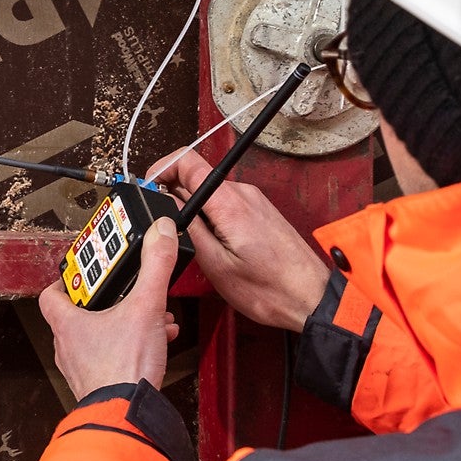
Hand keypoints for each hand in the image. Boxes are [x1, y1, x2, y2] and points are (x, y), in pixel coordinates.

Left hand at [38, 218, 181, 398]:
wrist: (128, 415)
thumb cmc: (123, 368)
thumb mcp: (145, 307)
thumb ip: (154, 267)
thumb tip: (159, 233)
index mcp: (68, 323)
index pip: (52, 294)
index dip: (65, 280)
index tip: (84, 271)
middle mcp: (68, 347)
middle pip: (80, 315)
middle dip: (108, 302)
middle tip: (126, 292)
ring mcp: (82, 369)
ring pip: (99, 337)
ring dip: (123, 324)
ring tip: (149, 317)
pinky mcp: (100, 385)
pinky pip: (112, 358)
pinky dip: (131, 348)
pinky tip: (155, 343)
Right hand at [147, 147, 332, 331]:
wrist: (310, 298)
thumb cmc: (269, 289)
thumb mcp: (215, 264)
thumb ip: (188, 228)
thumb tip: (166, 203)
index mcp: (230, 202)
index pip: (187, 161)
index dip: (162, 169)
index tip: (149, 188)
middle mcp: (244, 194)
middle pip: (196, 178)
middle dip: (175, 198)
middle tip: (168, 228)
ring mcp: (254, 201)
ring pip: (210, 194)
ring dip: (195, 212)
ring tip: (196, 244)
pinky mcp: (260, 212)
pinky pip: (226, 205)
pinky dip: (212, 218)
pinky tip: (216, 246)